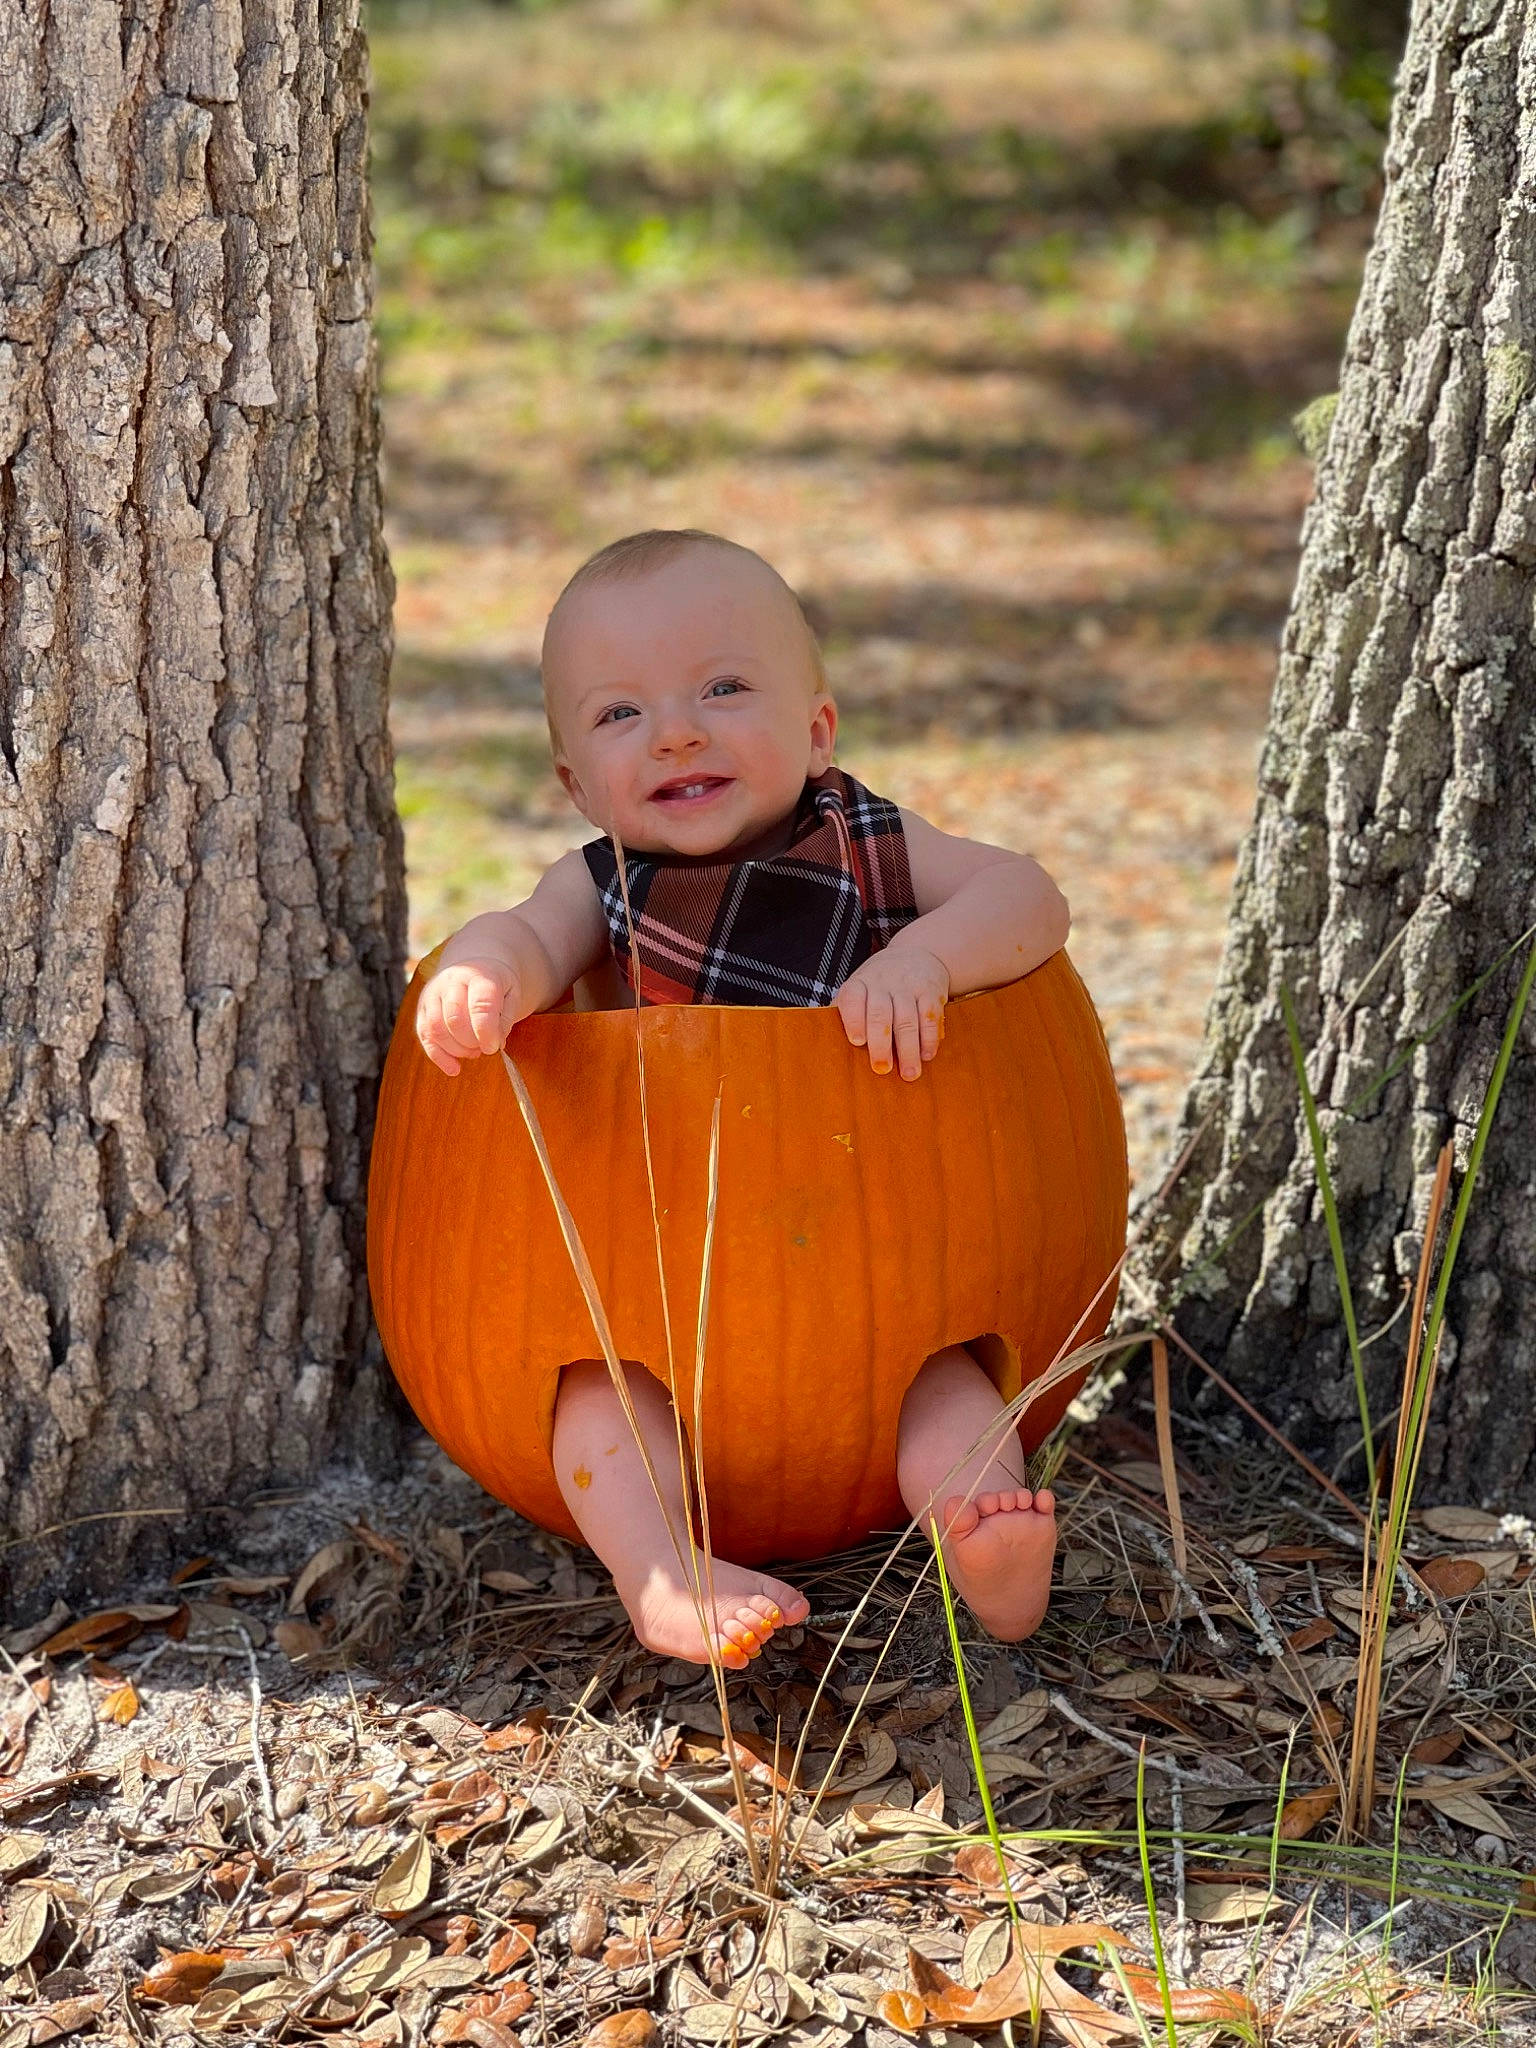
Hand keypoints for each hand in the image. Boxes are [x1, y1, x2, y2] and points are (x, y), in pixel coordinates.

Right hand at [416, 958, 522, 1075]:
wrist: (475, 965)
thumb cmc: (496, 985)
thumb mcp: (512, 995)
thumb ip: (505, 1019)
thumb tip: (495, 1043)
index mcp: (478, 975)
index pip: (480, 1005)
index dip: (486, 1032)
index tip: (494, 1046)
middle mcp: (450, 981)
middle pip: (454, 1019)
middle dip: (471, 1042)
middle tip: (485, 1048)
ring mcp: (432, 994)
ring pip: (436, 1029)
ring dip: (456, 1050)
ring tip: (474, 1052)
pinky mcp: (422, 1008)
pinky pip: (425, 1036)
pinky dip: (439, 1057)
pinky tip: (454, 1068)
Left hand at [835, 946, 949, 1078]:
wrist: (919, 952)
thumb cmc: (881, 982)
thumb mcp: (861, 985)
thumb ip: (846, 1010)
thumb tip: (828, 1044)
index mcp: (860, 983)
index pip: (852, 998)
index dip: (853, 1019)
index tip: (857, 1041)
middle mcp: (883, 982)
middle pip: (880, 1014)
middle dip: (881, 1044)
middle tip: (882, 1069)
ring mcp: (908, 986)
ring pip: (907, 1020)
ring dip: (908, 1049)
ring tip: (909, 1074)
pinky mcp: (931, 992)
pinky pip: (930, 1017)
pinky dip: (929, 1038)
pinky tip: (926, 1055)